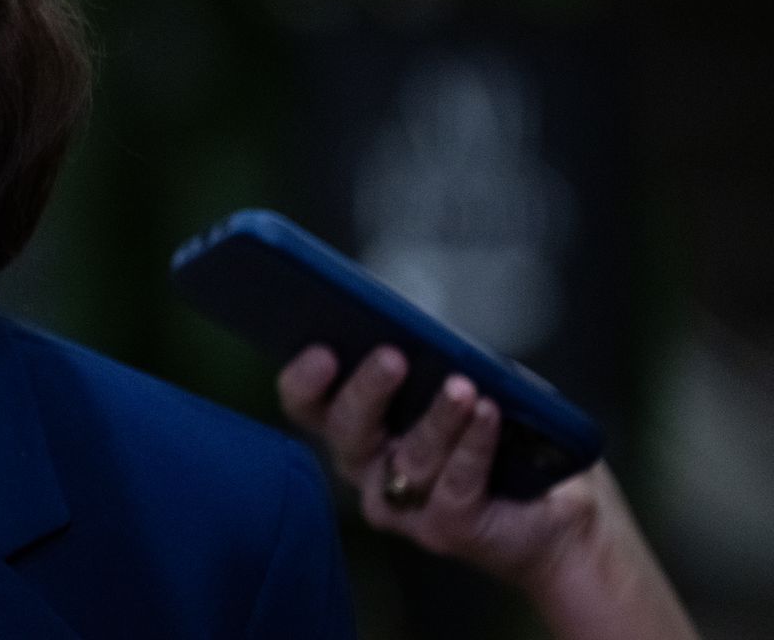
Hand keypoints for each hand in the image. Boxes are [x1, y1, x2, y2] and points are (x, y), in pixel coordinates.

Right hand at [277, 345, 699, 639]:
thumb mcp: (467, 386)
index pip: (309, 405)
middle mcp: (368, 469)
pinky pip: (456, 484)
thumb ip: (439, 366)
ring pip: (408, 458)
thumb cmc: (503, 439)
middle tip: (392, 358)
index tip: (323, 350)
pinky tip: (489, 413)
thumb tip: (429, 336)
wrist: (559, 515)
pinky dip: (474, 445)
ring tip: (461, 387)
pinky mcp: (445, 529)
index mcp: (359, 428)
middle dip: (366, 391)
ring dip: (437, 418)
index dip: (305, 380)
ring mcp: (403, 506)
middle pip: (346, 431)